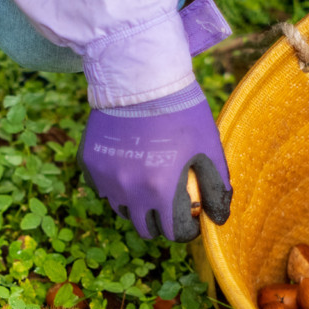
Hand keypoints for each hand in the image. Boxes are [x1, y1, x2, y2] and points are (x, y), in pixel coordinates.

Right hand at [77, 81, 231, 241]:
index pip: (173, 231)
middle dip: (160, 223)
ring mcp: (105, 177)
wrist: (140, 76)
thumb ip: (216, 186)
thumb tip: (219, 217)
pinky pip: (102, 188)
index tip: (190, 221)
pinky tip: (128, 170)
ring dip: (137, 206)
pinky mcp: (89, 163)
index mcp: (160, 189)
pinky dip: (115, 186)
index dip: (186, 230)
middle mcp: (128, 189)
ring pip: (121, 209)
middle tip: (169, 207)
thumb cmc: (181, 110)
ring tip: (148, 187)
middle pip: (144, 228)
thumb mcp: (208, 146)